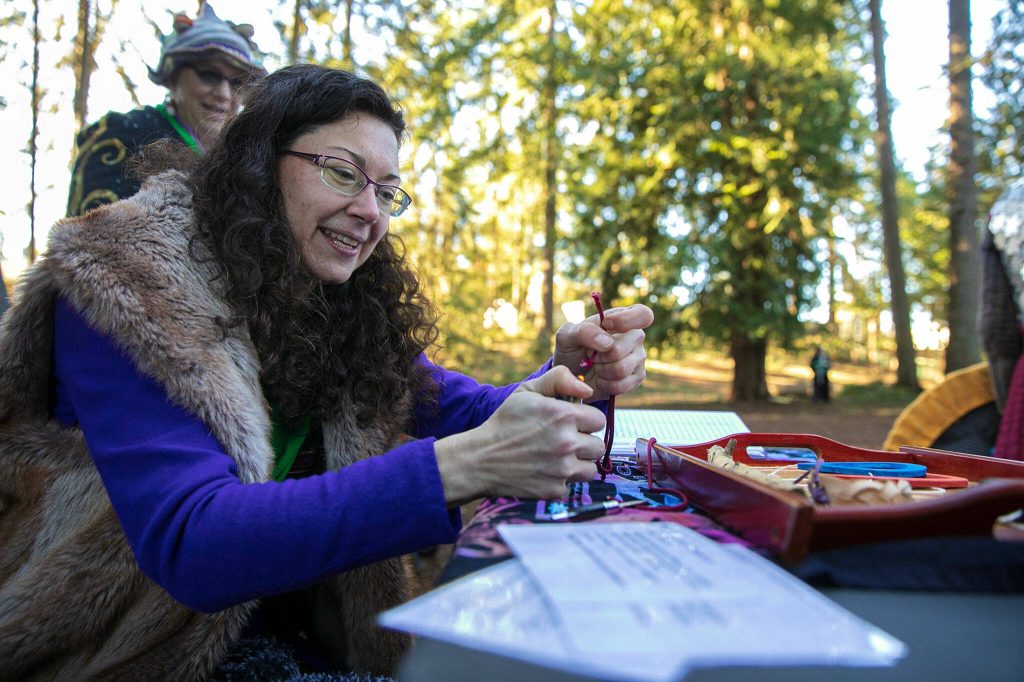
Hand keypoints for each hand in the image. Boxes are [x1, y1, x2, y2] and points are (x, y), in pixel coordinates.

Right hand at [434, 366, 606, 504]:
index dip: (586, 421)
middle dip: (584, 443)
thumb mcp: (527, 391)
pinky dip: (562, 480)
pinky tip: (545, 471)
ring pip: (591, 469)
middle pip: (598, 446)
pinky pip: (572, 485)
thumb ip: (559, 379)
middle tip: (564, 442)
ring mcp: (562, 469)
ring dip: (579, 464)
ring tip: (559, 458)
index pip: (599, 420)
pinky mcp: (555, 490)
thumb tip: (587, 390)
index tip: (573, 424)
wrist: (481, 459)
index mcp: (563, 415)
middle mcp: (567, 442)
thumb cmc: (505, 422)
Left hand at [552, 303, 653, 400]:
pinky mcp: (637, 378)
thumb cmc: (572, 349)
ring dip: (601, 371)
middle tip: (590, 355)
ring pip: (621, 368)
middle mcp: (635, 336)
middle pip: (623, 347)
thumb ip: (584, 331)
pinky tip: (601, 380)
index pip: (642, 314)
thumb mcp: (568, 335)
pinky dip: (605, 384)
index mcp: (621, 318)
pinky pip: (621, 385)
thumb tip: (607, 343)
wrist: (572, 376)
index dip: (626, 320)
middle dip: (600, 355)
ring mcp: (638, 357)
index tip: (606, 325)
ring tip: (596, 367)